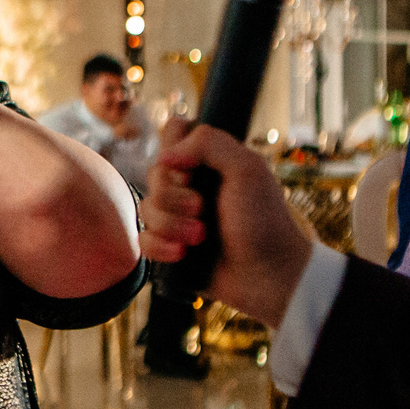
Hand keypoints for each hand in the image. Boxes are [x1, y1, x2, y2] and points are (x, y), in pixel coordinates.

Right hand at [139, 117, 314, 325]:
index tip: (190, 169)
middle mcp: (192, 184)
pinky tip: (183, 254)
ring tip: (200, 238)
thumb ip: (209, 143)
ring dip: (171, 225)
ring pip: (145, 207)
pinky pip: (143, 238)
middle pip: (153, 173)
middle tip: (202, 209)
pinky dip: (160, 247)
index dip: (173, 149)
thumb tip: (166, 155)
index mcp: (210, 161)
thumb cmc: (264, 222)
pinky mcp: (170, 245)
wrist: (267, 276)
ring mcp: (179, 215)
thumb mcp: (247, 170)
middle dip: (173, 196)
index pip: (174, 132)